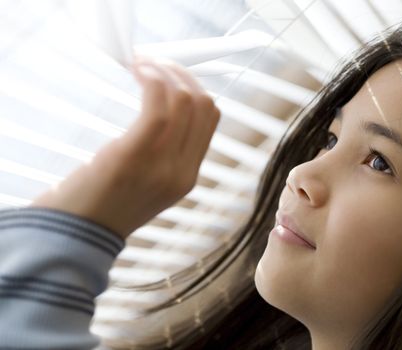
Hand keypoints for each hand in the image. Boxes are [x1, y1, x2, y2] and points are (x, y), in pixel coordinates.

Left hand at [31, 59, 220, 238]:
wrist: (78, 234)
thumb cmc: (106, 204)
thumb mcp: (149, 184)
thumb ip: (166, 155)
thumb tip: (166, 109)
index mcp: (189, 177)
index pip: (211, 120)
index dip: (196, 88)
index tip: (174, 75)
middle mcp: (183, 171)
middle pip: (203, 106)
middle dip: (183, 75)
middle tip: (159, 64)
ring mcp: (162, 165)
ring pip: (183, 102)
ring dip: (165, 72)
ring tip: (144, 64)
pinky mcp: (135, 154)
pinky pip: (157, 106)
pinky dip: (151, 79)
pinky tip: (138, 70)